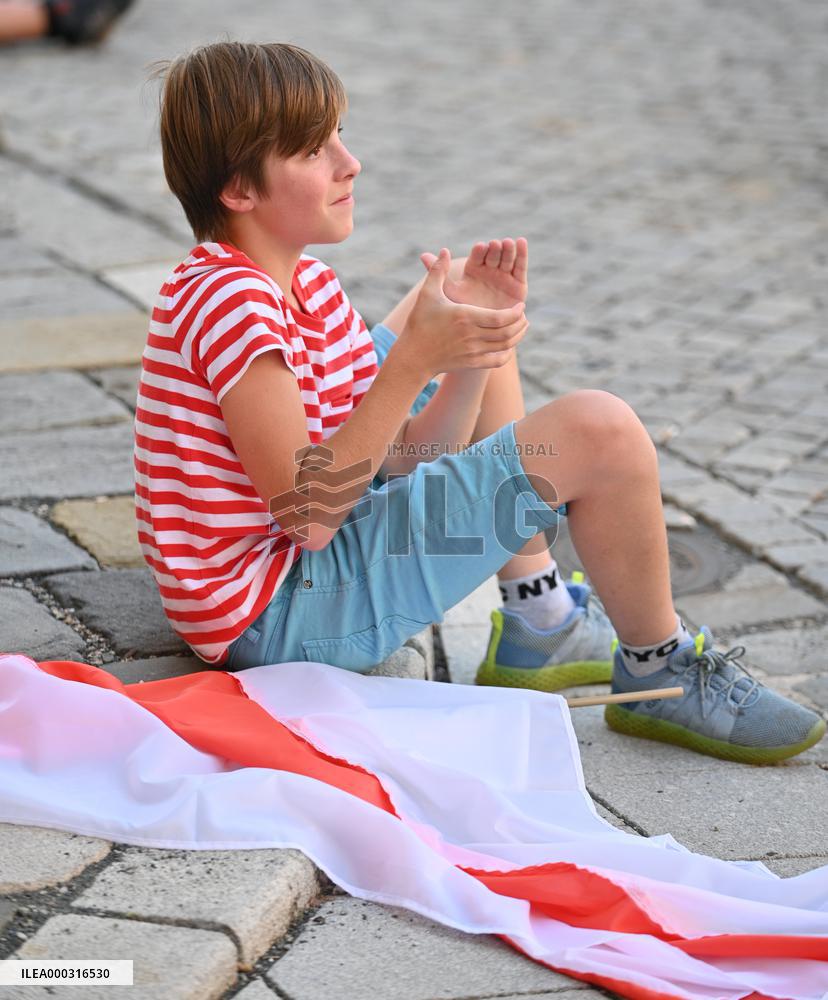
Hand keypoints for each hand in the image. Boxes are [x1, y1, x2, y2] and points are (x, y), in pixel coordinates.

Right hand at [399, 248, 528, 379]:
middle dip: (520, 323)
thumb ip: (437, 271)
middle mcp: (471, 336)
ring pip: (505, 346)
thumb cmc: (419, 323)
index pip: (501, 317)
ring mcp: (472, 352)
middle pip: (507, 332)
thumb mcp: (427, 294)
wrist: (413, 356)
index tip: (520, 306)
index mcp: (465, 317)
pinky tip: (509, 346)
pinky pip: (497, 361)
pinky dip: (507, 354)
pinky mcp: (471, 363)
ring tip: (521, 326)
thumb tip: (445, 250)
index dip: (515, 313)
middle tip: (523, 315)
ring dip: (517, 336)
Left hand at [420, 237, 527, 310]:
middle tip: (496, 244)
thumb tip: (422, 254)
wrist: (480, 333)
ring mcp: (505, 276)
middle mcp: (489, 271)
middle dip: (495, 249)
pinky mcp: (518, 284)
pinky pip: (520, 267)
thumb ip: (437, 273)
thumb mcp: (448, 293)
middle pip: (493, 256)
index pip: (477, 257)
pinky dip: (522, 254)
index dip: (479, 252)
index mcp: (473, 270)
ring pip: (507, 259)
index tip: (480, 247)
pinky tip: (522, 242)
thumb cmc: (461, 314)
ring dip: (508, 249)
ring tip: (508, 242)